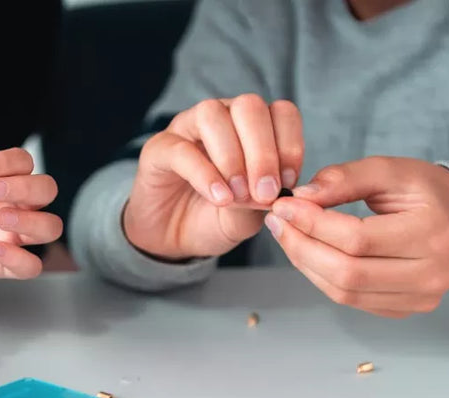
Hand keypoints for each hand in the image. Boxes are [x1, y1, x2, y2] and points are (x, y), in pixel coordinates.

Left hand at [0, 147, 62, 283]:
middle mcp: (15, 207)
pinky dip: (18, 259)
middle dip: (25, 187)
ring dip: (30, 221)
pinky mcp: (6, 264)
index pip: (22, 162)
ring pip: (50, 227)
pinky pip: (31, 265)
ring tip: (0, 219)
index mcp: (2, 182)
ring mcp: (14, 236)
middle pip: (46, 189)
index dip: (7, 161)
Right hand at [123, 94, 303, 259]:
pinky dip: (205, 174)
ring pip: (212, 115)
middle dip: (263, 151)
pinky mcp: (158, 149)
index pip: (280, 112)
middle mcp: (221, 118)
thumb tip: (278, 190)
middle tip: (265, 192)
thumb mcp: (249, 216)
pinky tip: (219, 198)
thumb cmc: (214, 220)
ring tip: (238, 194)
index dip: (290, 144)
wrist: (172, 239)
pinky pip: (182, 150)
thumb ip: (263, 201)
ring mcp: (186, 129)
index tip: (289, 183)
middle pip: (248, 106)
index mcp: (251, 127)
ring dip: (232, 156)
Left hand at [264, 156, 448, 317]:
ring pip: (342, 292)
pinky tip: (309, 253)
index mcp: (432, 234)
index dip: (312, 223)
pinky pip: (349, 300)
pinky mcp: (402, 309)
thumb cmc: (423, 193)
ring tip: (288, 236)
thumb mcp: (390, 171)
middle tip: (278, 223)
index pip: (357, 238)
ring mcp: (417, 298)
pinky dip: (321, 277)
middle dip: (301, 247)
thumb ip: (344, 178)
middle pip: (346, 272)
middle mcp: (430, 274)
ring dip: (306, 264)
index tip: (284, 206)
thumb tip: (301, 196)